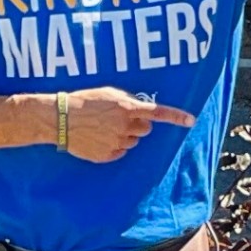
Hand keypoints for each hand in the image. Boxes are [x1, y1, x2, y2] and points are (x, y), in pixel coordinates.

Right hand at [54, 88, 194, 161]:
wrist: (60, 118)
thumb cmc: (84, 102)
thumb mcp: (108, 94)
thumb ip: (129, 101)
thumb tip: (142, 110)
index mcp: (127, 109)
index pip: (158, 113)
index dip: (176, 116)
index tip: (191, 120)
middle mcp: (125, 127)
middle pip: (146, 130)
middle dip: (138, 125)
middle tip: (120, 119)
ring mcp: (116, 143)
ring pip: (133, 142)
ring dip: (125, 135)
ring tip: (104, 128)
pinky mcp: (107, 156)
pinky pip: (120, 152)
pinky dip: (114, 146)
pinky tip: (99, 138)